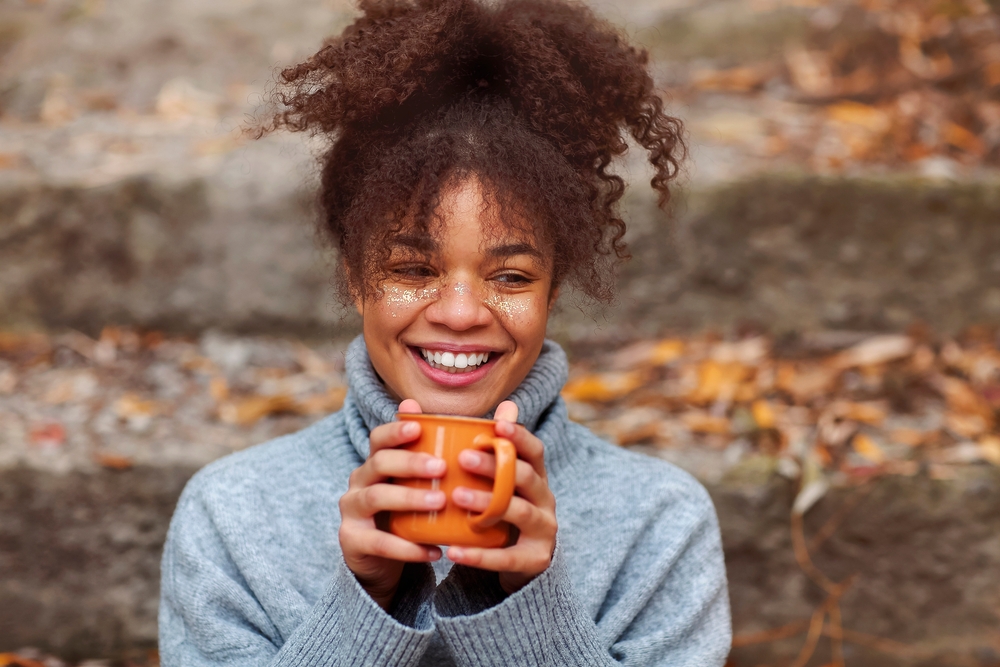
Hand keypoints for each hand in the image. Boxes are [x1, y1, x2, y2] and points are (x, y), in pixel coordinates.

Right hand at [338, 399, 445, 608]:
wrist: (381, 561)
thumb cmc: (412, 512)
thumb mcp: (426, 484)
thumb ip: (457, 451)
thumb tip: (507, 408)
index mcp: (377, 461)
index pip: (380, 437)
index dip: (396, 430)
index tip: (419, 428)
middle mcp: (360, 480)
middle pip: (379, 462)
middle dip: (410, 463)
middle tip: (442, 468)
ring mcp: (352, 510)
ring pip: (376, 497)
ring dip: (409, 499)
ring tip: (440, 503)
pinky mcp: (353, 540)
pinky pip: (379, 542)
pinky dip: (407, 547)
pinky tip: (434, 551)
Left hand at [446, 401, 557, 594]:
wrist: (520, 564)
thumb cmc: (503, 511)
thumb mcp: (501, 481)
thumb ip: (497, 447)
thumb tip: (503, 402)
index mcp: (537, 477)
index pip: (535, 451)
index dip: (519, 436)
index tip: (497, 424)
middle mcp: (545, 500)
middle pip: (524, 478)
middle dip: (495, 467)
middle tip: (462, 458)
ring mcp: (544, 530)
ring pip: (519, 513)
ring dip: (487, 504)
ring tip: (457, 497)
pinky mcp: (534, 559)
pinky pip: (506, 557)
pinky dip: (478, 555)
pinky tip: (452, 549)